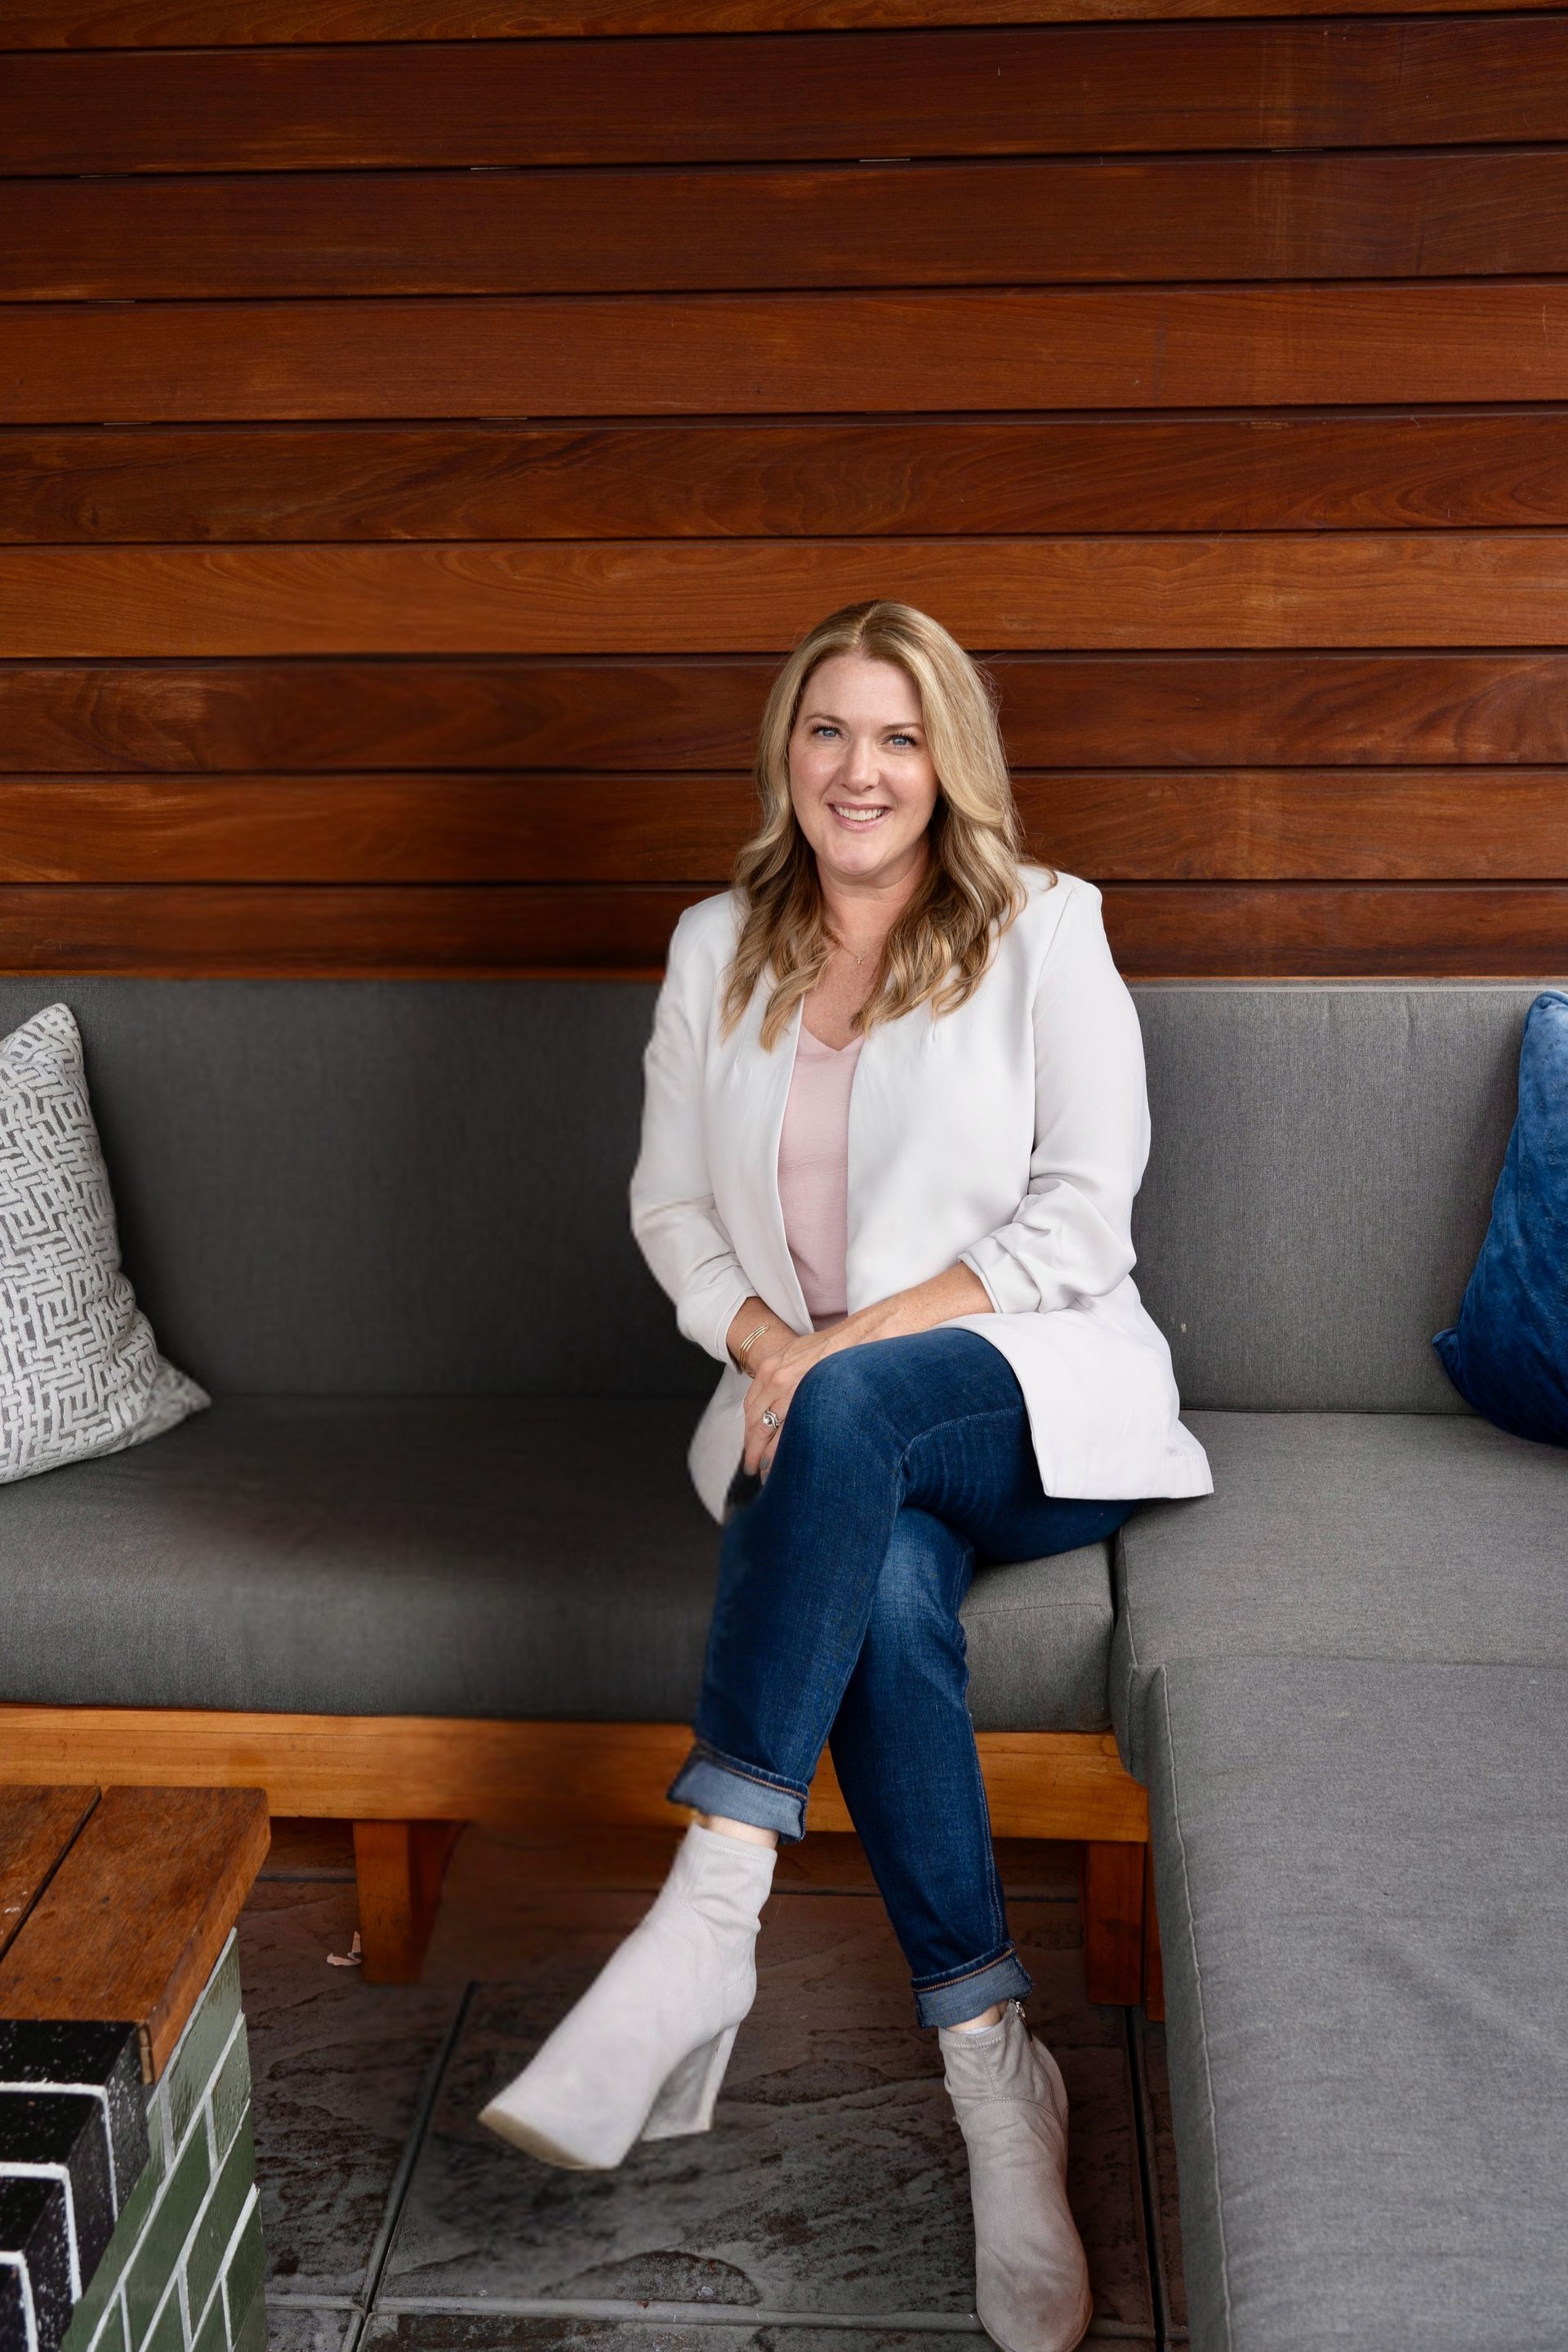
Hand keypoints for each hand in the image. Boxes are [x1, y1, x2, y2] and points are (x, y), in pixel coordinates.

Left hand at [742, 1322, 845, 1476]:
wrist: (857, 1340)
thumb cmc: (833, 1348)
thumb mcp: (798, 1355)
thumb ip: (784, 1375)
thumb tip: (780, 1399)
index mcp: (770, 1368)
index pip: (751, 1406)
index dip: (749, 1429)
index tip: (751, 1443)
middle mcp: (774, 1380)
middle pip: (754, 1422)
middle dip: (751, 1447)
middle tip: (751, 1465)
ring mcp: (789, 1392)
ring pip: (766, 1432)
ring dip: (762, 1455)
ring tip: (763, 1472)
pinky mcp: (805, 1403)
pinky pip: (786, 1435)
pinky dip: (780, 1453)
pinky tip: (780, 1465)